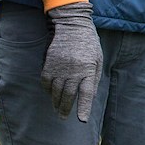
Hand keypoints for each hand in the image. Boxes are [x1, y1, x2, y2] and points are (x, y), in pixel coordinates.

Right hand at [41, 2, 101, 120]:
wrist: (72, 24)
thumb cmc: (88, 43)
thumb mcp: (97, 59)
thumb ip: (94, 79)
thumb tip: (89, 97)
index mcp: (88, 69)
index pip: (86, 93)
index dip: (83, 108)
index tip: (81, 120)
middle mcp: (73, 70)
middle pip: (68, 95)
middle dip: (65, 109)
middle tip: (63, 117)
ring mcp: (60, 67)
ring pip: (56, 91)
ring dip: (56, 102)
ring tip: (57, 110)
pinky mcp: (49, 63)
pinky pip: (46, 82)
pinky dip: (48, 90)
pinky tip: (50, 94)